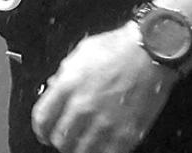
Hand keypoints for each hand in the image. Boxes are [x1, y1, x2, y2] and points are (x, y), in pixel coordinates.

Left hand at [31, 23, 177, 152]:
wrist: (151, 51)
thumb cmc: (118, 48)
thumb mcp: (81, 53)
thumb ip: (64, 75)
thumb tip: (54, 88)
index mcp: (69, 85)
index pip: (42, 119)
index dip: (40, 129)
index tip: (44, 132)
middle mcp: (83, 106)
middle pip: (59, 139)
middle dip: (59, 139)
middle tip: (65, 137)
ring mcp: (105, 122)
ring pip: (80, 151)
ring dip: (78, 148)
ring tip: (82, 143)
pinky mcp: (126, 134)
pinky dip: (100, 152)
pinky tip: (100, 147)